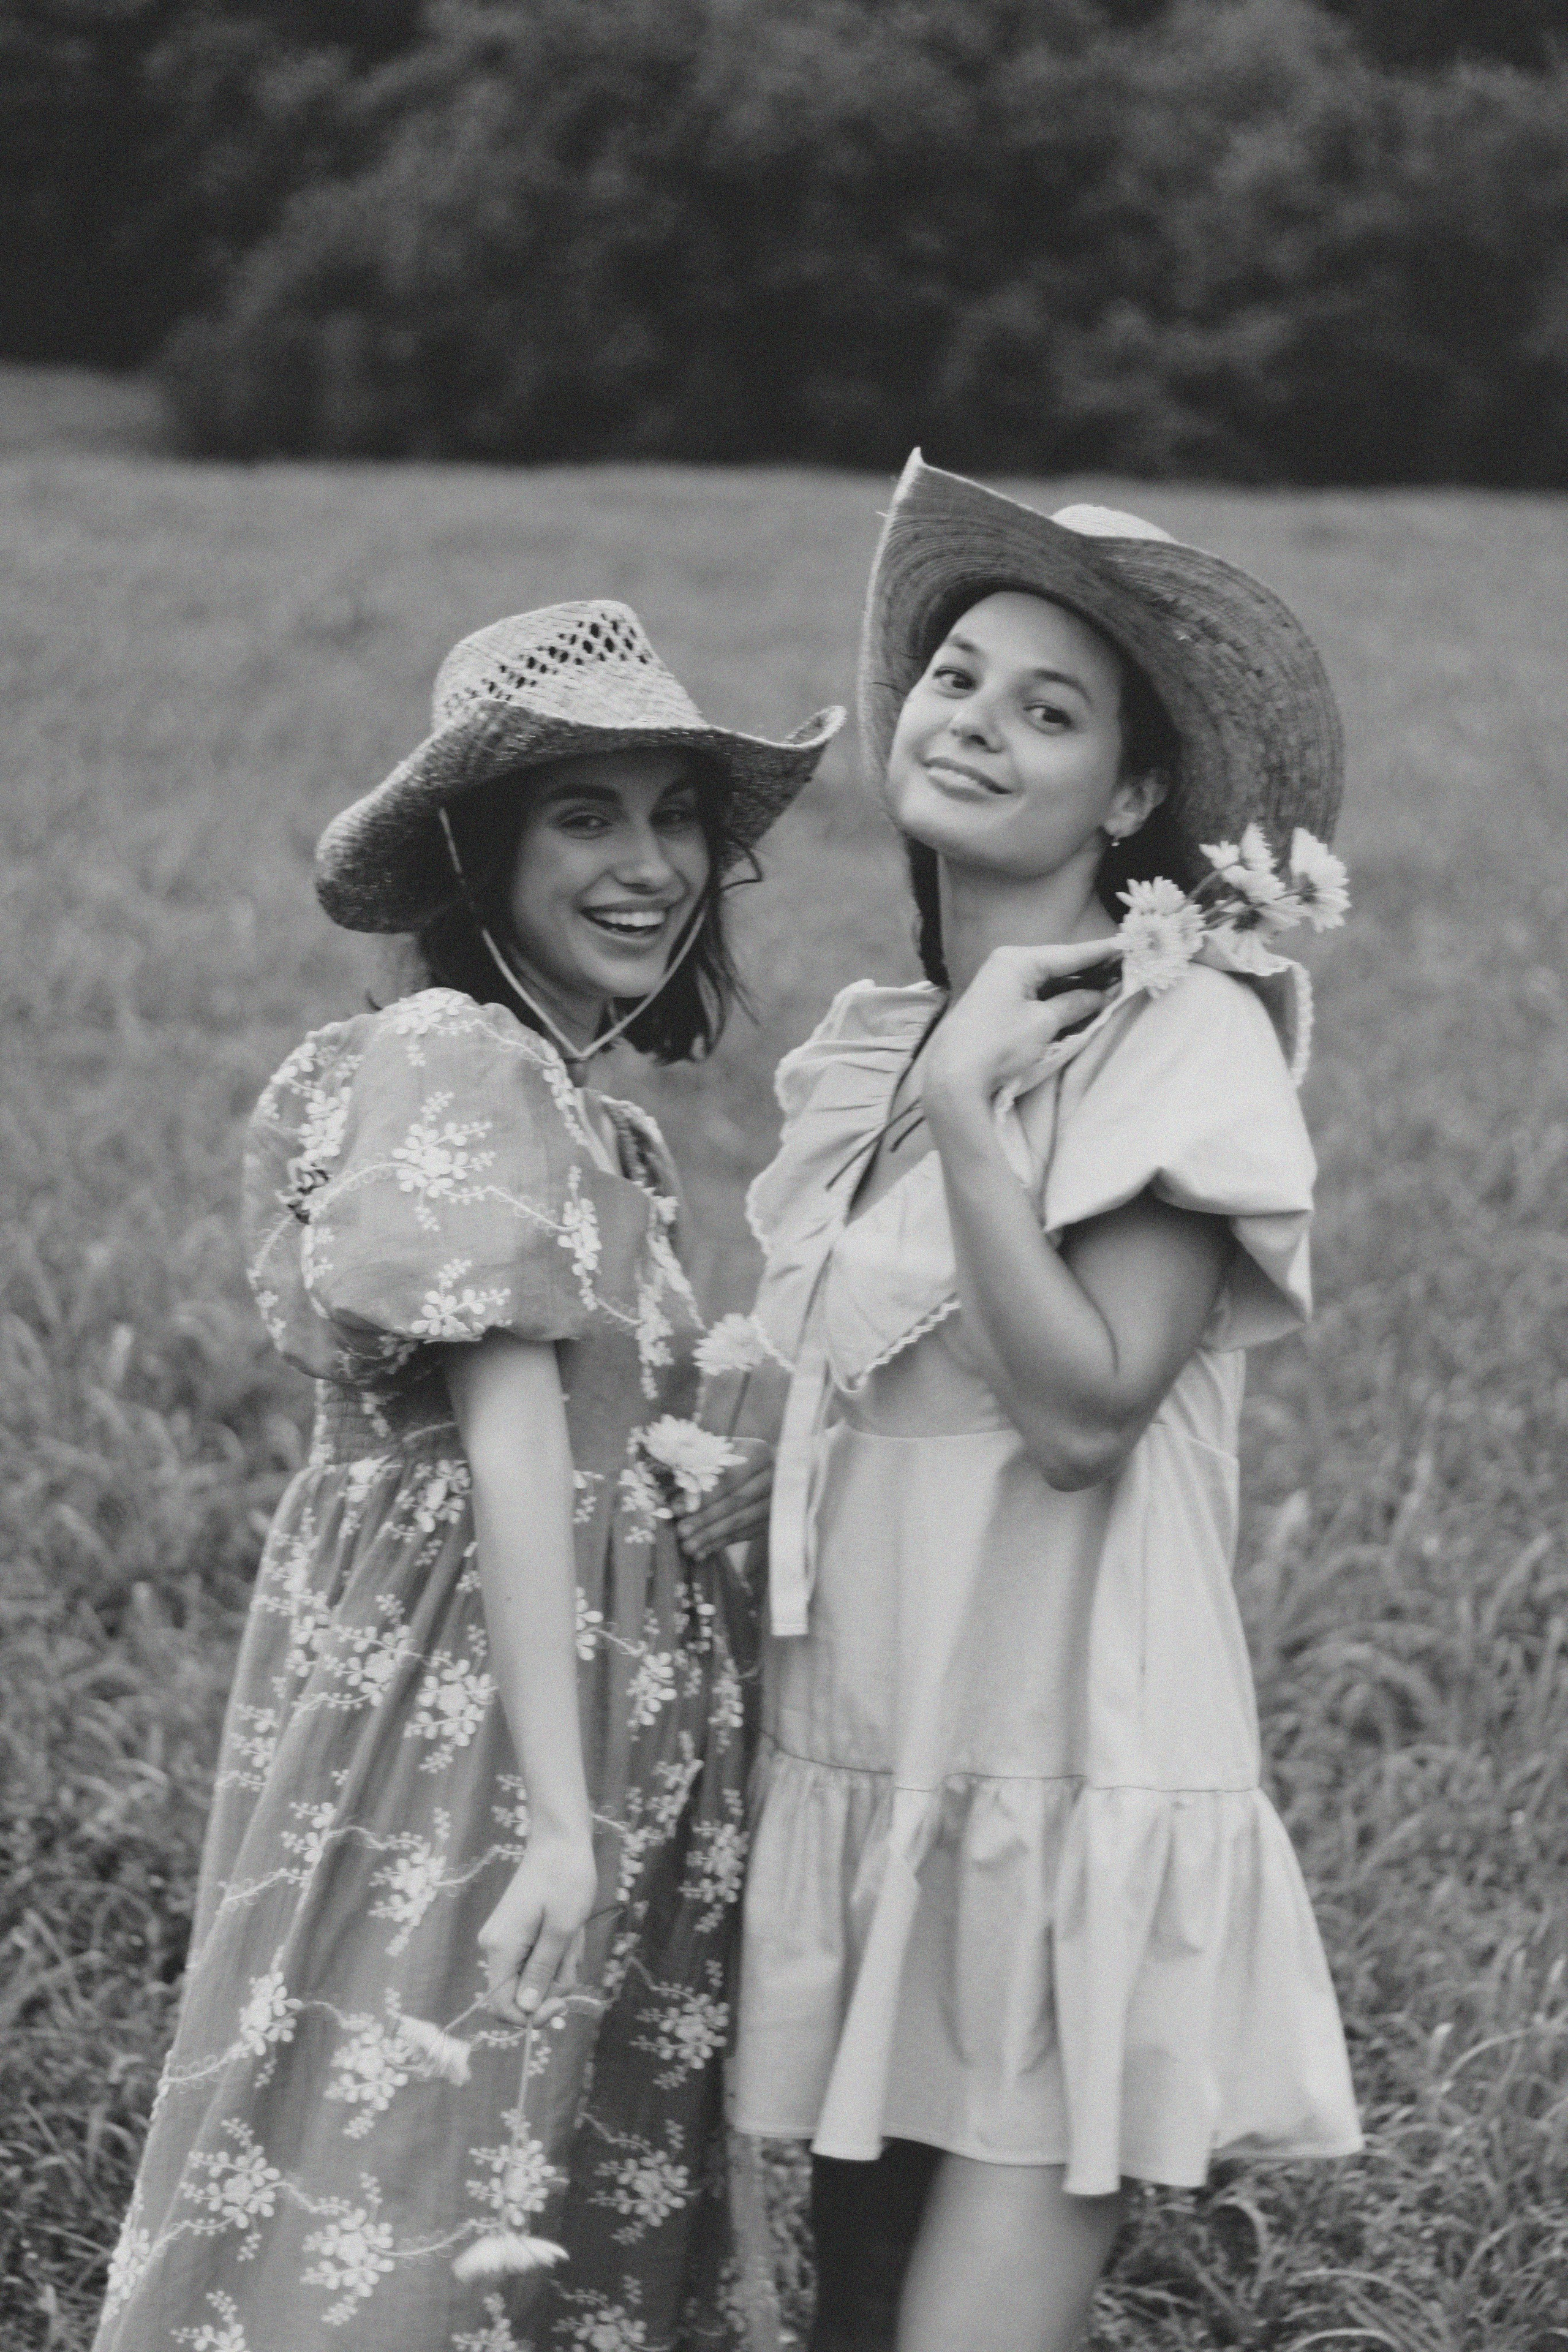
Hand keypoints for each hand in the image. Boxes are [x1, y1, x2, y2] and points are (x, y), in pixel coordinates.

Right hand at [477, 1827, 597, 2023]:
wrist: (560, 1840)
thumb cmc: (565, 1878)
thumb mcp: (562, 1929)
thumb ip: (543, 1972)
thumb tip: (526, 2010)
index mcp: (500, 1948)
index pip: (502, 2006)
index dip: (531, 2016)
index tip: (563, 2005)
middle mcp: (495, 1947)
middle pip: (522, 1992)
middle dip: (554, 1981)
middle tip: (572, 1950)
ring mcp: (505, 1939)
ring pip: (534, 1976)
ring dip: (561, 1962)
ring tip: (573, 1932)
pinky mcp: (517, 1933)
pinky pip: (538, 1958)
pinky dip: (558, 1951)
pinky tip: (569, 1929)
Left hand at [677, 1439, 773, 1558]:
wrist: (770, 1470)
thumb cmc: (734, 1458)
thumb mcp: (721, 1451)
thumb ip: (701, 1463)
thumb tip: (674, 1488)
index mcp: (758, 1453)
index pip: (729, 1478)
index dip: (703, 1494)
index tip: (678, 1508)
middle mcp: (773, 1477)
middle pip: (735, 1501)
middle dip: (705, 1518)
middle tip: (681, 1531)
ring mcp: (776, 1501)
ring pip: (741, 1521)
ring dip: (712, 1536)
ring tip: (687, 1546)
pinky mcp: (772, 1520)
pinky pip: (745, 1534)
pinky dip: (721, 1543)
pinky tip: (702, 1552)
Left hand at [923, 941, 1115, 1110]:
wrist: (955, 1076)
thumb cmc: (998, 1043)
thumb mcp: (1043, 1022)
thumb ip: (1075, 1004)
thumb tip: (1101, 995)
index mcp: (1016, 960)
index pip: (1069, 954)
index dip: (1100, 952)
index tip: (1127, 944)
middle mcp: (1007, 966)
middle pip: (1060, 966)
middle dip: (1092, 971)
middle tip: (1126, 969)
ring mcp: (1002, 985)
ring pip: (1050, 983)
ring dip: (1078, 988)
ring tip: (1112, 986)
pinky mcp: (1000, 1006)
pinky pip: (1038, 997)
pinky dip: (1060, 1001)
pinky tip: (1083, 1004)